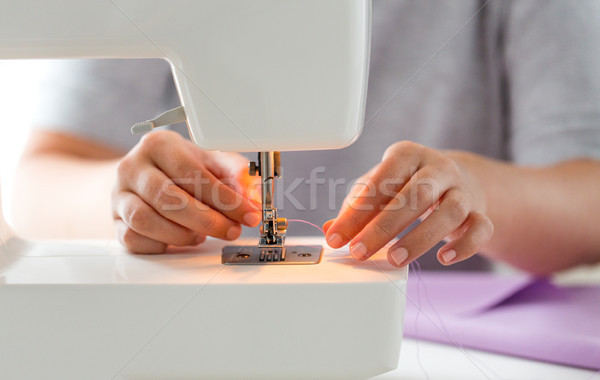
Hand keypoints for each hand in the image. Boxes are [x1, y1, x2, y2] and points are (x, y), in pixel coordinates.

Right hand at [112, 130, 260, 252]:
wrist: (147, 175)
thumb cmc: (183, 168)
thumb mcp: (213, 161)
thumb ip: (237, 174)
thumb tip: (254, 194)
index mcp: (157, 144)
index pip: (191, 173)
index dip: (224, 198)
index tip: (247, 214)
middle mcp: (132, 167)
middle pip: (168, 198)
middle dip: (207, 221)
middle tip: (230, 230)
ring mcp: (118, 195)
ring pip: (145, 221)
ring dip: (181, 235)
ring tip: (201, 235)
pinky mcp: (114, 221)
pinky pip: (134, 240)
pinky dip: (161, 245)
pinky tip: (179, 239)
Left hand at [323, 141, 493, 266]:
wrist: (459, 181)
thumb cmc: (408, 184)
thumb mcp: (379, 186)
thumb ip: (354, 206)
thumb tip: (331, 230)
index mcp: (407, 155)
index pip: (382, 179)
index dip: (357, 210)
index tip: (337, 237)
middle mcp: (438, 168)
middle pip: (415, 195)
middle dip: (383, 227)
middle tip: (359, 252)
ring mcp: (463, 190)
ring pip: (449, 212)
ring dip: (419, 238)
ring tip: (393, 259)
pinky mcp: (480, 213)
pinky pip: (481, 228)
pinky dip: (465, 245)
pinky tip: (443, 257)